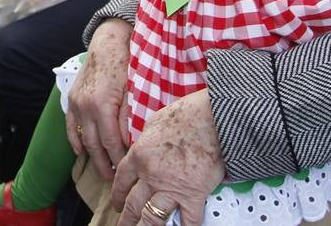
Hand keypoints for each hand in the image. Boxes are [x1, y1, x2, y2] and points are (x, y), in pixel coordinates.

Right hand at [65, 19, 132, 177]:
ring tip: (101, 170)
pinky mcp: (72, 99)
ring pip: (83, 137)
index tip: (125, 171)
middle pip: (95, 145)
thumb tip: (128, 142)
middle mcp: (85, 107)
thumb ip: (128, 117)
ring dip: (92, 156)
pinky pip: (70, 125)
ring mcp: (76, 103)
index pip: (111, 142)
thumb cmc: (125, 63)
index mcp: (102, 105)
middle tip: (113, 180)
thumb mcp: (132, 90)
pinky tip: (80, 151)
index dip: (118, 159)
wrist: (108, 42)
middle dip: (104, 164)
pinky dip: (74, 139)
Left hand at [112, 89, 223, 225]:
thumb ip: (145, 140)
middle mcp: (150, 175)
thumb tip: (142, 147)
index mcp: (139, 155)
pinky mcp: (193, 196)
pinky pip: (187, 221)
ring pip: (152, 217)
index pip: (122, 180)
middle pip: (133, 204)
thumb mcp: (154, 122)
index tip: (117, 203)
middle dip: (126, 219)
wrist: (213, 119)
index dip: (117, 195)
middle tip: (123, 225)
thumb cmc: (186, 115)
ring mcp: (171, 188)